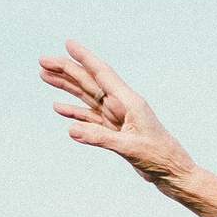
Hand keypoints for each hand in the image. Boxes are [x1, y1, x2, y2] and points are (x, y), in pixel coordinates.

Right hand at [38, 40, 216, 216]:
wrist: (173, 174)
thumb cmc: (159, 159)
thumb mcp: (130, 148)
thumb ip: (100, 138)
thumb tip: (70, 129)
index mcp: (129, 102)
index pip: (103, 74)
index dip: (85, 58)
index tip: (69, 43)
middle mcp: (122, 106)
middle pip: (90, 82)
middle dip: (67, 70)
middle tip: (42, 60)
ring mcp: (117, 119)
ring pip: (87, 97)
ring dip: (67, 87)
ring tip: (45, 76)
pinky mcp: (115, 132)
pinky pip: (90, 118)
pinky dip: (74, 112)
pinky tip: (59, 106)